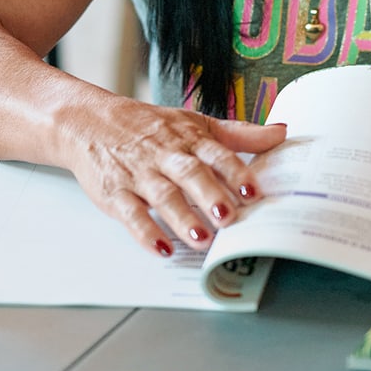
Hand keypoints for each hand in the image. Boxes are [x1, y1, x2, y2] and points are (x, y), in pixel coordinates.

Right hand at [63, 97, 287, 254]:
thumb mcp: (193, 124)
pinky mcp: (115, 193)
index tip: (253, 191)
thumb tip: (281, 133)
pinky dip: (144, 231)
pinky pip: (130, 213)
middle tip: (229, 217)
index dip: (235, 172)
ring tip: (201, 239)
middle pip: (190, 174)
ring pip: (162, 196)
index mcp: (188, 138)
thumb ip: (238, 134)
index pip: (215, 154)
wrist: (89, 122)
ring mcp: (139, 174)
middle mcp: (165, 155)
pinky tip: (160, 248)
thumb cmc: (148, 127)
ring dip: (182, 218)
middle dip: (210, 195)